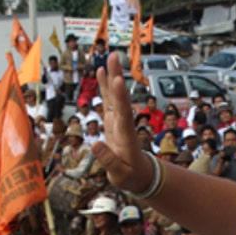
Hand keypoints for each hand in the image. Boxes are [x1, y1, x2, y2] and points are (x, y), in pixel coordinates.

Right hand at [93, 53, 148, 194]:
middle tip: (115, 57)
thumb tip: (95, 144)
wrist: (140, 175)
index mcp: (126, 137)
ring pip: (114, 96)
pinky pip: (109, 101)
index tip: (117, 80)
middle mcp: (124, 125)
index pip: (123, 114)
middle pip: (120, 98)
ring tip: (110, 58)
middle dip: (116, 78)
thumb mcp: (119, 176)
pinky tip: (102, 72)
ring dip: (112, 77)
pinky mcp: (113, 122)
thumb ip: (108, 160)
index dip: (120, 97)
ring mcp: (119, 121)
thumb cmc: (130, 177)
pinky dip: (105, 87)